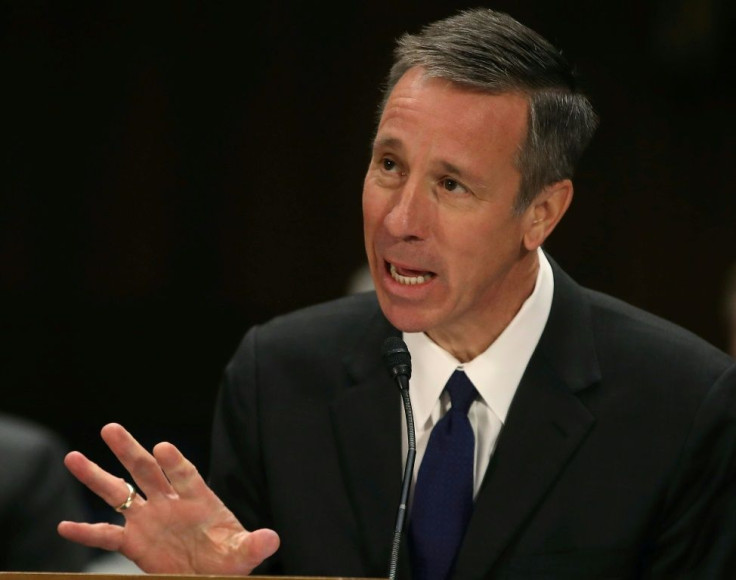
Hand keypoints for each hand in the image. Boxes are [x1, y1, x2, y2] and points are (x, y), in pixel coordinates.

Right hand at [58, 423, 279, 573]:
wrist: (210, 574)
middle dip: (129, 450)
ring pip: (119, 493)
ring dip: (97, 476)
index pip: (184, 475)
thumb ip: (254, 545)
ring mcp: (149, 519)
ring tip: (73, 457)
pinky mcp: (135, 542)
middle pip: (146, 471)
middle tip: (111, 428)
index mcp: (198, 499)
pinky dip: (86, 532)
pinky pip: (106, 535)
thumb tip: (272, 538)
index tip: (163, 447)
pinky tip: (64, 526)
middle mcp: (170, 502)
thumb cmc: (228, 560)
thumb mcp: (243, 553)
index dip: (174, 462)